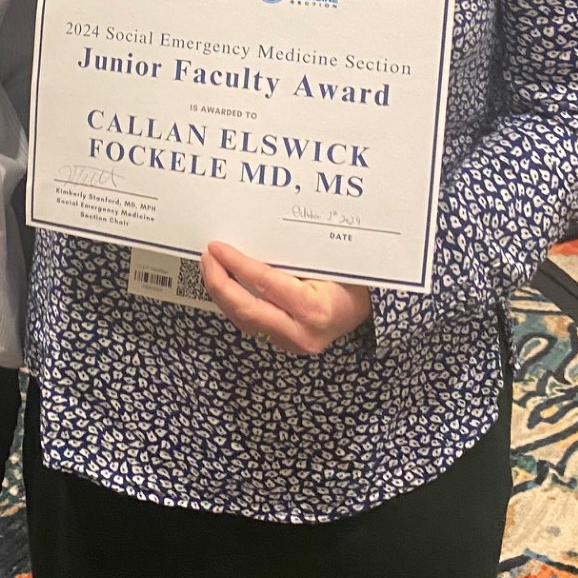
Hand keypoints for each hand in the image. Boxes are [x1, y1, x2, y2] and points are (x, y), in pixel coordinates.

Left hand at [201, 240, 371, 354]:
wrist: (369, 309)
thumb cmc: (352, 279)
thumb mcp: (329, 261)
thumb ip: (294, 256)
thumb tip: (254, 233)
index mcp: (314, 310)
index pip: (264, 284)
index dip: (236, 265)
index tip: (217, 247)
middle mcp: (301, 333)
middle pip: (246, 310)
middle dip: (219, 282)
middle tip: (207, 257)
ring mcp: (291, 343)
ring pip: (244, 320)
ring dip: (222, 293)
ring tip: (210, 267)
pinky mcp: (284, 344)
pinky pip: (251, 324)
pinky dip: (235, 303)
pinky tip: (225, 285)